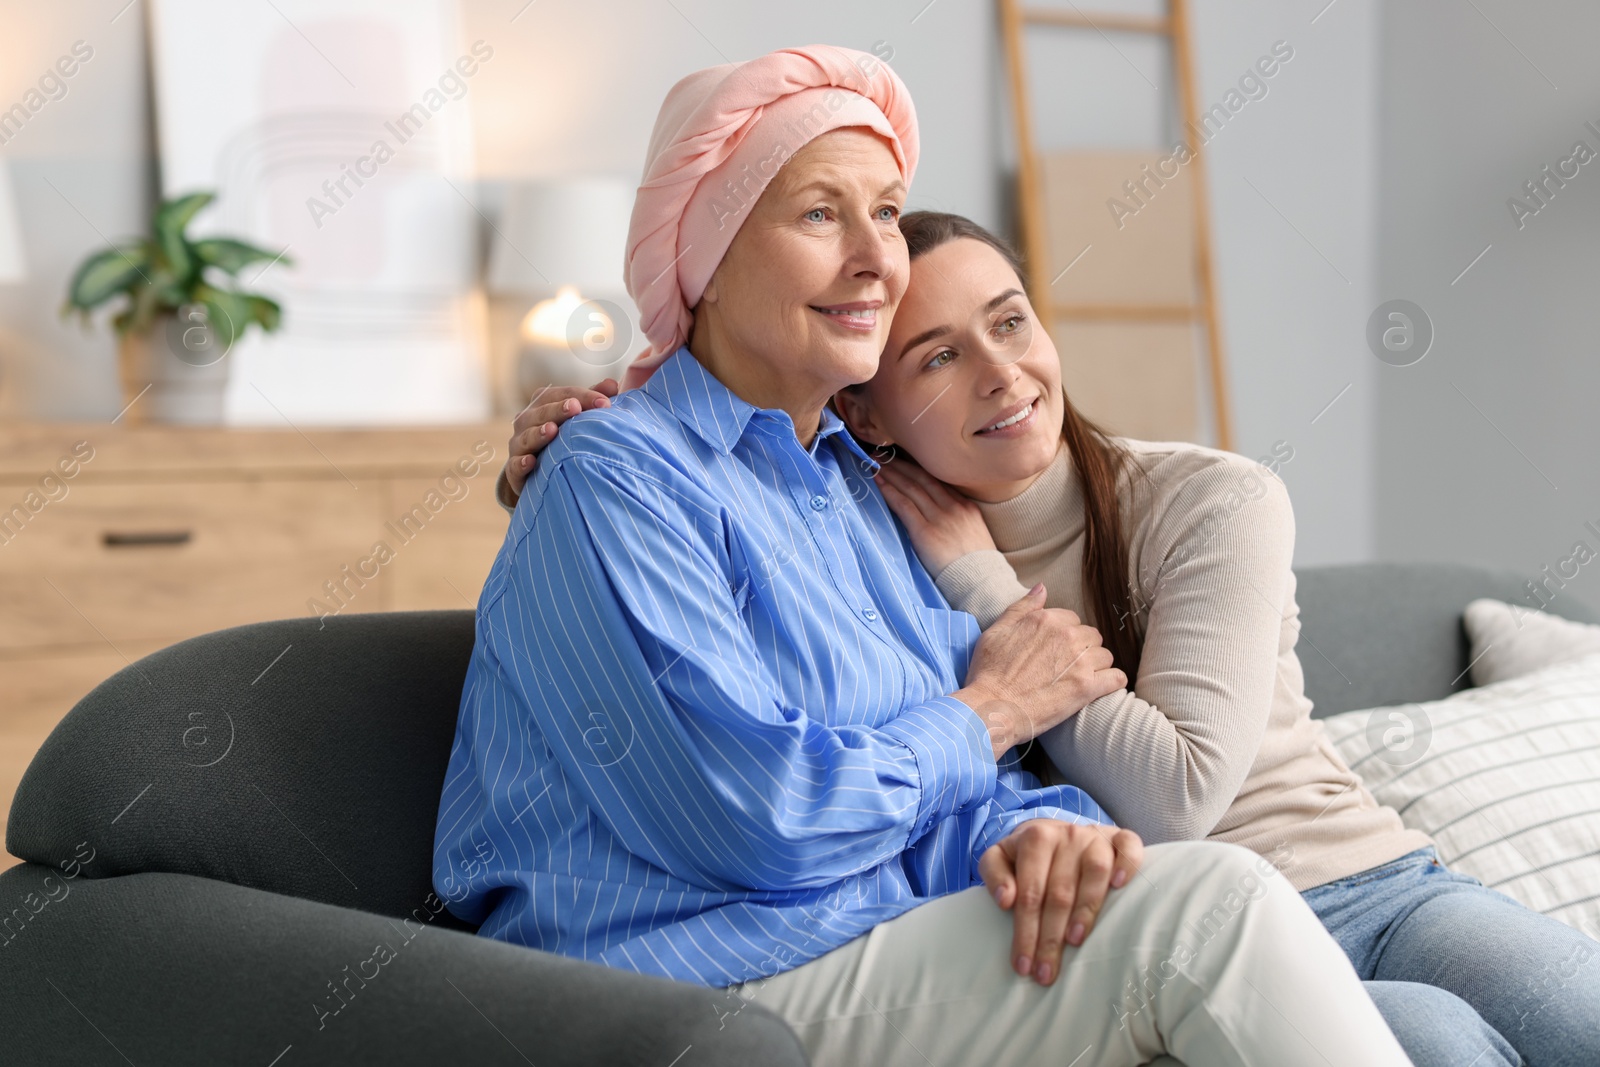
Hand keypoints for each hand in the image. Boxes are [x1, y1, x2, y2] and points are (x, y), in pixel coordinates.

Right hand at [503, 379, 619, 499]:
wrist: (537, 471)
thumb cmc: (561, 436)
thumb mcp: (576, 416)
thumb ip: (591, 400)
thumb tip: (613, 384)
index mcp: (543, 404)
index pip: (562, 394)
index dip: (583, 396)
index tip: (605, 403)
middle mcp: (527, 420)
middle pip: (542, 412)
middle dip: (558, 409)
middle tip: (575, 407)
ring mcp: (519, 444)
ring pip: (526, 436)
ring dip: (538, 433)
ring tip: (552, 430)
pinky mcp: (515, 470)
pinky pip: (515, 465)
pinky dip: (521, 463)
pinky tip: (531, 461)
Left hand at [872, 456, 996, 576]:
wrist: (981, 583)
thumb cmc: (976, 566)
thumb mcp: (973, 534)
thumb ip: (957, 519)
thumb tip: (936, 514)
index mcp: (965, 506)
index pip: (936, 479)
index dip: (916, 467)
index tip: (901, 458)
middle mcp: (953, 506)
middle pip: (922, 478)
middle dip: (900, 464)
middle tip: (882, 453)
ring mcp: (939, 518)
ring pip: (911, 487)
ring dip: (891, 473)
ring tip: (875, 462)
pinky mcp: (926, 532)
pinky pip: (904, 505)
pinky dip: (889, 491)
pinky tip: (878, 482)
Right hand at [953, 585, 1126, 759]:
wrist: (991, 707)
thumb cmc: (989, 672)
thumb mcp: (996, 631)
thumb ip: (1022, 607)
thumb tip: (1043, 588)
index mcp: (1047, 620)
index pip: (1072, 620)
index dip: (1064, 636)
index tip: (1054, 651)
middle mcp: (1067, 636)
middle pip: (1091, 637)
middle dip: (1082, 649)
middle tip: (1065, 667)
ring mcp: (1080, 662)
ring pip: (1105, 657)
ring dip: (1095, 666)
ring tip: (1077, 680)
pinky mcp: (1087, 688)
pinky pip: (1116, 678)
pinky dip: (1111, 682)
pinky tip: (1100, 687)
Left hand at [979, 819, 1143, 985]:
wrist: (1055, 830)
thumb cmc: (1026, 856)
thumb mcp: (1000, 858)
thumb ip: (994, 874)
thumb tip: (1006, 900)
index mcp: (1036, 837)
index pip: (1030, 891)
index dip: (1026, 930)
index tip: (1023, 965)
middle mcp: (1067, 835)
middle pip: (1060, 891)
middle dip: (1051, 937)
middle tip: (1045, 973)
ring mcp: (1096, 836)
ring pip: (1095, 873)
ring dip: (1086, 909)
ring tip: (1075, 942)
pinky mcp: (1119, 837)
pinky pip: (1129, 847)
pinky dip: (1127, 864)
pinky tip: (1120, 886)